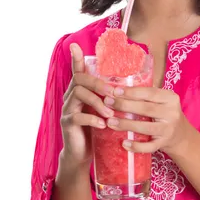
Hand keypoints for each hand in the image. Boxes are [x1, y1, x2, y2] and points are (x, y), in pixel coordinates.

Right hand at [60, 43, 114, 165]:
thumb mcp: (104, 111)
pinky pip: (76, 116)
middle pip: (80, 79)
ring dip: (97, 102)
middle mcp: (70, 96)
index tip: (75, 45)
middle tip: (113, 94)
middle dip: (98, 83)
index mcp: (81, 91)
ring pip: (78, 94)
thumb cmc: (96, 129)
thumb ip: (110, 99)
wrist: (83, 153)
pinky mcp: (67, 123)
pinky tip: (102, 125)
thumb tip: (131, 89)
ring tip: (110, 113)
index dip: (76, 58)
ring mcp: (67, 109)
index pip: (77, 71)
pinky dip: (92, 119)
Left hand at [103, 86, 191, 154]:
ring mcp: (168, 129)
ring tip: (110, 122)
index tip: (114, 91)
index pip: (149, 93)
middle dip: (124, 105)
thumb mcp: (161, 101)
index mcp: (170, 98)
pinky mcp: (164, 143)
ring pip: (145, 127)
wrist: (181, 136)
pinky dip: (136, 146)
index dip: (131, 92)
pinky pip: (149, 146)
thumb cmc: (164, 114)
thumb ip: (144, 96)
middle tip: (107, 103)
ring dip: (126, 124)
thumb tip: (117, 90)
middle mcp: (172, 113)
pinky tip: (124, 143)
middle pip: (146, 109)